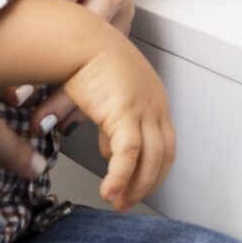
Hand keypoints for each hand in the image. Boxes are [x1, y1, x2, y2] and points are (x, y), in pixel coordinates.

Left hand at [15, 0, 139, 132]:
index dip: (39, 22)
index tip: (12, 48)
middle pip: (84, 34)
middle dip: (53, 69)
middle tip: (18, 98)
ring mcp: (121, 8)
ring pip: (101, 58)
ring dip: (72, 92)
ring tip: (39, 123)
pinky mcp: (121, 27)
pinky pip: (108, 65)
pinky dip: (87, 93)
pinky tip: (61, 122)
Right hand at [55, 34, 174, 210]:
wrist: (78, 40)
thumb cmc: (86, 59)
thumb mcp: (106, 93)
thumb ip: (111, 121)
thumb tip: (106, 146)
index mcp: (153, 97)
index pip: (164, 142)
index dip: (151, 167)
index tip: (135, 183)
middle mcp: (155, 103)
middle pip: (163, 156)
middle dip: (146, 184)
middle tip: (127, 201)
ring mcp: (144, 108)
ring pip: (150, 160)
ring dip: (134, 187)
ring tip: (117, 201)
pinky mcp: (125, 113)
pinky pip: (128, 156)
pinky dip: (119, 177)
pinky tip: (108, 191)